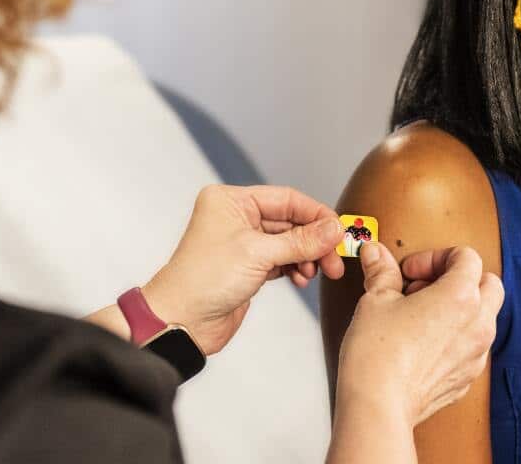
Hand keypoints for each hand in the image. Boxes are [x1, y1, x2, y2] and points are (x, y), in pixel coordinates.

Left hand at [142, 185, 345, 354]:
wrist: (181, 322)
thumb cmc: (202, 280)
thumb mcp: (258, 254)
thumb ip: (301, 241)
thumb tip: (334, 229)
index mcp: (231, 201)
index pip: (286, 199)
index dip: (316, 215)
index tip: (339, 232)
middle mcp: (236, 217)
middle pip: (290, 221)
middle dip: (315, 241)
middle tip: (334, 260)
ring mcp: (242, 243)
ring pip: (288, 242)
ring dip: (307, 256)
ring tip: (318, 272)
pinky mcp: (248, 267)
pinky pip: (282, 260)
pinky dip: (295, 268)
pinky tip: (302, 278)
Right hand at [334, 243, 502, 427]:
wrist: (378, 405)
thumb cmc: (378, 353)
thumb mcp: (376, 300)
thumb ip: (382, 271)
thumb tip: (376, 254)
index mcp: (461, 297)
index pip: (467, 257)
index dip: (435, 257)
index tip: (411, 272)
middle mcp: (478, 324)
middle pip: (489, 284)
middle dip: (460, 279)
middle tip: (424, 288)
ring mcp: (477, 354)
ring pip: (484, 317)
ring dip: (460, 309)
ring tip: (421, 316)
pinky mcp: (467, 378)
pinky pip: (472, 347)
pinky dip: (456, 338)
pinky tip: (422, 344)